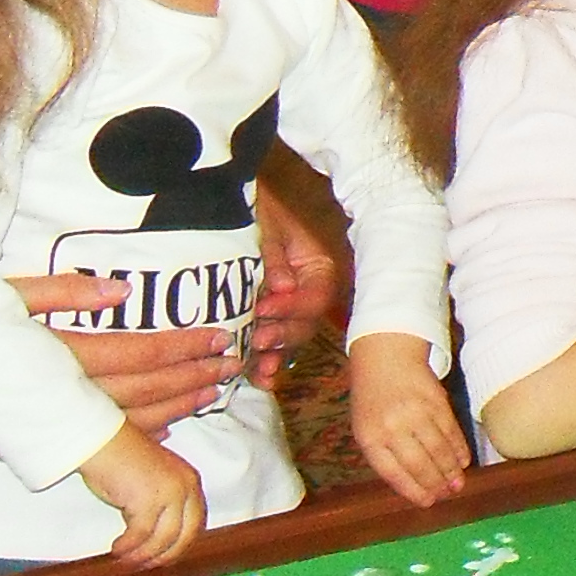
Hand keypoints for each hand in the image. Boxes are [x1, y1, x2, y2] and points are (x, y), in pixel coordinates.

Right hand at [11, 272, 237, 440]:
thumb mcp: (5, 297)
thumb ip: (61, 293)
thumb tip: (122, 289)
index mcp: (62, 355)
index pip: (138, 353)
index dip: (183, 346)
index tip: (219, 337)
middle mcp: (69, 395)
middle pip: (145, 388)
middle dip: (193, 377)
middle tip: (231, 366)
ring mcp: (61, 423)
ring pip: (133, 420)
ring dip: (177, 407)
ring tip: (211, 394)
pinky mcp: (51, 440)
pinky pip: (107, 442)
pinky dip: (142, 434)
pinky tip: (167, 428)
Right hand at [77, 425, 204, 567]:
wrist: (101, 439)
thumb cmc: (121, 457)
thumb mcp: (152, 478)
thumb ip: (163, 501)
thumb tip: (162, 536)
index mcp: (190, 480)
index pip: (195, 522)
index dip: (180, 544)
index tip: (164, 557)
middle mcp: (185, 487)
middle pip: (185, 535)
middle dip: (166, 555)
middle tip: (145, 566)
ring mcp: (169, 494)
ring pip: (162, 540)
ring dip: (143, 556)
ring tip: (126, 560)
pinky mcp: (148, 502)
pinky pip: (140, 536)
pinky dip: (128, 547)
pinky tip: (117, 549)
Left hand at [250, 194, 337, 387]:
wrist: (256, 197)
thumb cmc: (267, 207)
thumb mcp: (270, 225)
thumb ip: (276, 257)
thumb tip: (281, 288)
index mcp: (320, 268)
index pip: (315, 296)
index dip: (292, 308)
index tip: (264, 310)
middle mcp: (313, 292)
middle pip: (308, 324)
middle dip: (284, 336)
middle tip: (258, 341)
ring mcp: (296, 305)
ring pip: (293, 337)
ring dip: (279, 355)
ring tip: (261, 371)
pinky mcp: (278, 314)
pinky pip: (280, 339)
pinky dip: (271, 357)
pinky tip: (260, 377)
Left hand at [345, 334, 467, 509]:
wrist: (386, 356)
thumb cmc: (373, 399)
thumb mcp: (366, 427)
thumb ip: (384, 455)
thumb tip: (413, 485)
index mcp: (370, 436)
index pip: (393, 472)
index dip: (413, 490)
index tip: (427, 502)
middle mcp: (392, 426)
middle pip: (419, 464)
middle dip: (436, 483)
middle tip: (447, 495)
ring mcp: (416, 413)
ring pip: (438, 450)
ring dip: (451, 470)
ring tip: (458, 484)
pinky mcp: (436, 401)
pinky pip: (451, 431)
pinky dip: (459, 448)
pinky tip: (463, 461)